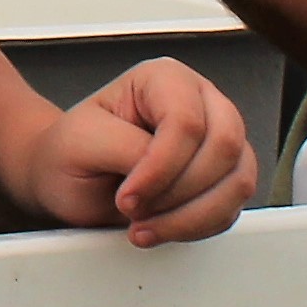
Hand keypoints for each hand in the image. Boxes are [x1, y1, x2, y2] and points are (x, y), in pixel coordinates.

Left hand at [7, 59, 257, 247]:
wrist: (69, 177)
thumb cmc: (71, 152)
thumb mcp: (82, 143)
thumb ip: (126, 149)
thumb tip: (162, 174)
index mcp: (164, 79)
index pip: (186, 122)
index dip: (160, 168)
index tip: (126, 198)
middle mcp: (201, 101)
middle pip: (224, 147)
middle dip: (178, 193)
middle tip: (135, 211)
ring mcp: (218, 139)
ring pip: (238, 180)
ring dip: (190, 216)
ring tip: (145, 226)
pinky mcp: (225, 176)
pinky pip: (232, 207)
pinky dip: (198, 226)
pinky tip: (161, 227)